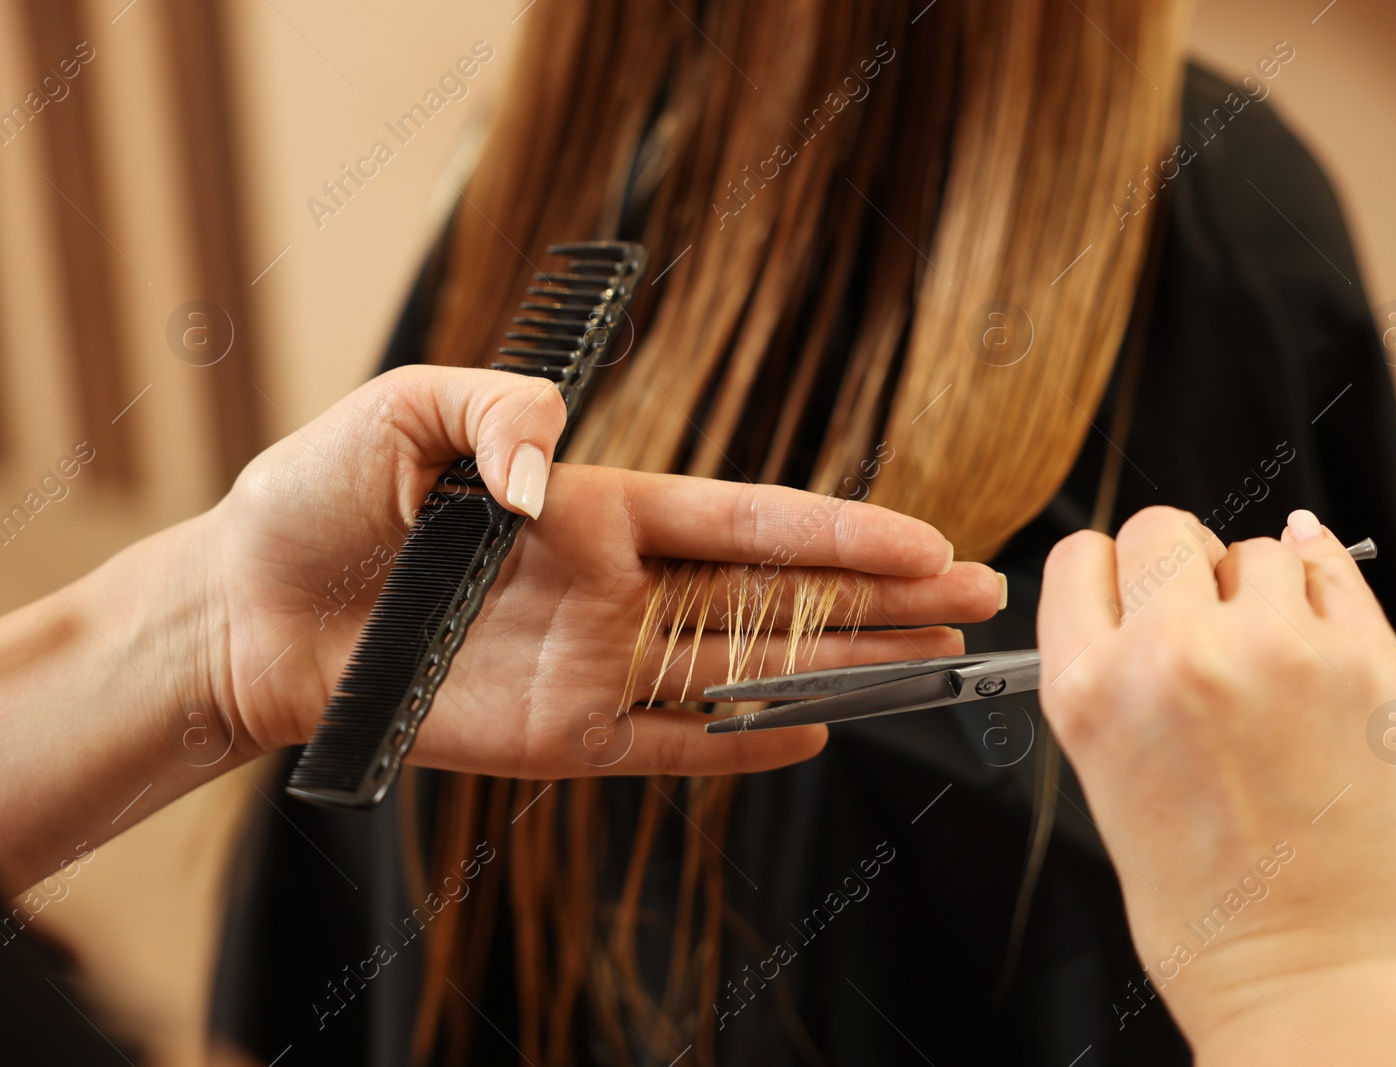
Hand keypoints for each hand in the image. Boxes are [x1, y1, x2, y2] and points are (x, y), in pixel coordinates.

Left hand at [208, 365, 1002, 778]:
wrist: (250, 610)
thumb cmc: (321, 497)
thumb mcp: (400, 415)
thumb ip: (495, 418)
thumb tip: (556, 483)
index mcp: (602, 506)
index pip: (751, 520)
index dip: (844, 531)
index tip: (930, 539)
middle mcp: (619, 587)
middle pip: (780, 597)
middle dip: (884, 598)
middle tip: (979, 598)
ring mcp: (598, 666)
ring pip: (749, 669)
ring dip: (844, 667)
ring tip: (935, 664)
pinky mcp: (560, 736)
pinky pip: (673, 746)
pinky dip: (743, 746)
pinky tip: (813, 733)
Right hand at [1037, 507, 1395, 1064]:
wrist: (1324, 983)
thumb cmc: (1216, 921)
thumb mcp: (1110, 791)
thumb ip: (1117, 687)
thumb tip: (1147, 606)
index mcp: (1090, 694)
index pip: (1079, 559)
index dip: (1108, 574)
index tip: (1132, 592)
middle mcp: (1174, 656)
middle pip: (1161, 529)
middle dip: (1180, 566)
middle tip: (1206, 623)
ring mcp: (1277, 650)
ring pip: (1256, 549)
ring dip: (1261, 591)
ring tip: (1276, 668)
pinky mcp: (1367, 659)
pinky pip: (1334, 567)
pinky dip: (1325, 588)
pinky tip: (1320, 639)